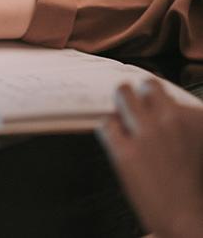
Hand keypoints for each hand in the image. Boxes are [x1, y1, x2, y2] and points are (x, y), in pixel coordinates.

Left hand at [97, 81, 202, 237]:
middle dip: (138, 93)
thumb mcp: (195, 141)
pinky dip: (109, 129)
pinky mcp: (125, 152)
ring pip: (123, 95)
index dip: (156, 94)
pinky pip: (107, 124)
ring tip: (123, 116)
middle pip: (146, 84)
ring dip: (121, 106)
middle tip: (133, 102)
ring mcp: (147, 134)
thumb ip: (181, 120)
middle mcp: (172, 120)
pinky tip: (116, 137)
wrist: (187, 217)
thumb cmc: (193, 182)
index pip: (167, 88)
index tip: (151, 98)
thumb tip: (163, 104)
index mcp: (195, 118)